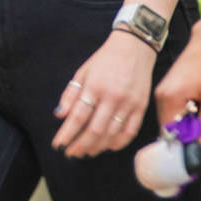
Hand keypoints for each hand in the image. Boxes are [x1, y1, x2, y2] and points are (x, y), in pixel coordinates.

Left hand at [54, 31, 156, 159]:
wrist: (135, 47)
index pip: (78, 116)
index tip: (58, 144)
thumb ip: (71, 94)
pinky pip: (130, 132)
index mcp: (94, 86)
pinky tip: (107, 147)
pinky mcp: (141, 107)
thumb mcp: (83, 72)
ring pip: (112, 134)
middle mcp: (112, 97)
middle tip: (71, 153)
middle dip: (80, 145)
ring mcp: (129, 103)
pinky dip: (118, 143)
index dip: (67, 134)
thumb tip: (60, 115)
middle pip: (95, 130)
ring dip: (97, 147)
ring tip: (86, 152)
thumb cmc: (105, 60)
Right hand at [154, 32, 200, 137]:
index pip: (171, 133)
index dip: (184, 144)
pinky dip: (182, 116)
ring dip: (185, 125)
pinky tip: (196, 108)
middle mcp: (161, 97)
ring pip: (170, 121)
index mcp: (171, 99)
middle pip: (168, 128)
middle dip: (185, 135)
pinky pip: (170, 111)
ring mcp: (161, 93)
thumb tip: (200, 146)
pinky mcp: (165, 90)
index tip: (199, 149)